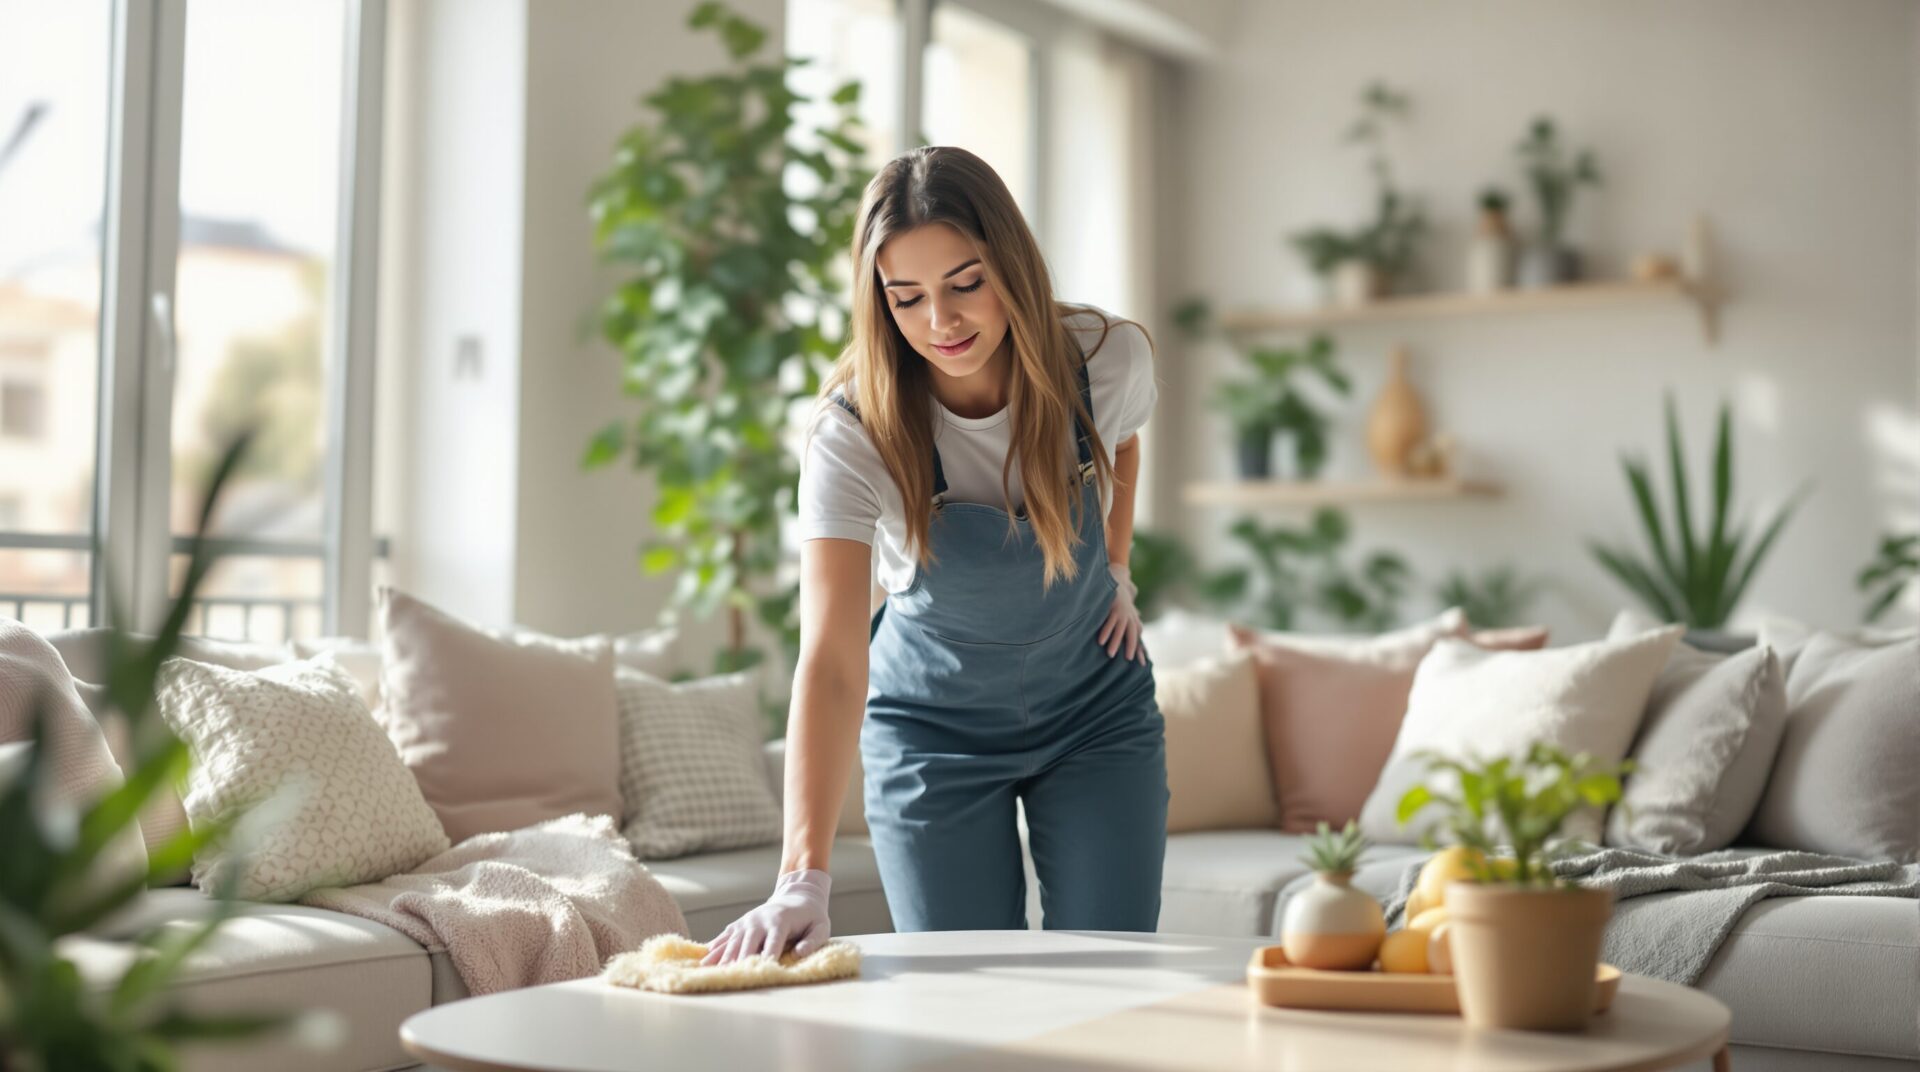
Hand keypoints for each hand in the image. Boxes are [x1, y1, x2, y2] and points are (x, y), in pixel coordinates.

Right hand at [698, 868, 831, 965]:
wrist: (797, 895)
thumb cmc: (811, 917)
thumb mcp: (820, 927)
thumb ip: (812, 941)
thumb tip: (799, 954)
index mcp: (780, 922)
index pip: (772, 943)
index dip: (767, 957)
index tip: (761, 971)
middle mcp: (759, 921)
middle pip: (747, 943)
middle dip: (740, 960)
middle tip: (731, 978)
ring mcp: (747, 922)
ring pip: (732, 941)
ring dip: (722, 957)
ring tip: (712, 973)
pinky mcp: (739, 924)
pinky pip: (724, 938)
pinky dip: (714, 950)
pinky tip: (703, 962)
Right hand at [1096, 562, 1146, 663]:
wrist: (1119, 578)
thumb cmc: (1122, 596)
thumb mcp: (1129, 609)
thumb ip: (1132, 621)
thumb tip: (1137, 630)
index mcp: (1133, 619)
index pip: (1137, 637)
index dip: (1140, 650)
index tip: (1142, 664)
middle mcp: (1130, 617)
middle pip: (1131, 635)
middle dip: (1130, 647)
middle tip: (1127, 660)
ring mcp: (1121, 613)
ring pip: (1119, 630)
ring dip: (1115, 642)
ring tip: (1110, 654)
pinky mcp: (1113, 608)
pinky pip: (1109, 622)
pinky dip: (1105, 632)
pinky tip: (1101, 641)